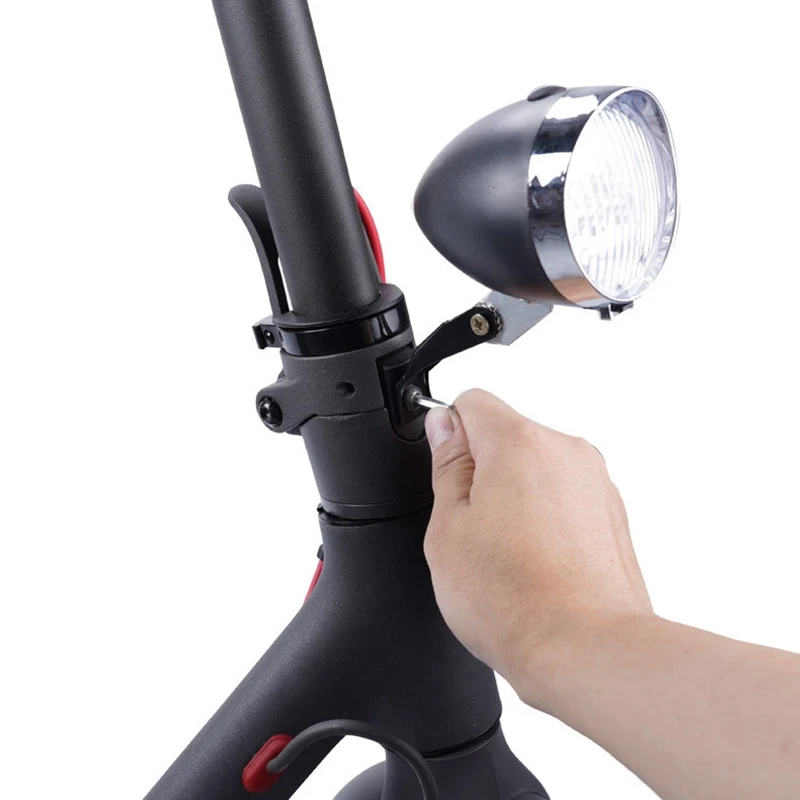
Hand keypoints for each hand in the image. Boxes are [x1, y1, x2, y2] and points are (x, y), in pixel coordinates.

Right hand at [423, 389, 651, 707]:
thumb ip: (447, 465)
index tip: (448, 474)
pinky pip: (563, 498)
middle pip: (506, 435)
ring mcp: (595, 482)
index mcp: (519, 443)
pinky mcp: (611, 513)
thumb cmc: (516, 600)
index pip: (471, 402)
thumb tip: (445, 426)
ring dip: (516, 496)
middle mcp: (565, 450)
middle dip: (483, 470)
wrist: (587, 649)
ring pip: (535, 468)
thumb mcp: (448, 528)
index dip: (449, 435)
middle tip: (474, 528)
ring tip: (508, 554)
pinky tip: (536, 563)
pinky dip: (546, 518)